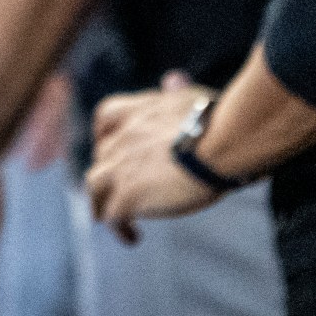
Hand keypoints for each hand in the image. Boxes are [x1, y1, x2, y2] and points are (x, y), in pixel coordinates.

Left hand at [85, 74, 220, 244]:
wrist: (221, 142)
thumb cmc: (218, 119)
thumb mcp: (193, 96)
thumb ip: (177, 90)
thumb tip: (172, 78)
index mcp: (138, 110)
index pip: (105, 117)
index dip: (107, 135)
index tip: (114, 146)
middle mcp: (123, 136)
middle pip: (101, 156)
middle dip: (110, 174)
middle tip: (126, 191)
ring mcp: (120, 166)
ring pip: (94, 186)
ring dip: (103, 202)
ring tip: (118, 219)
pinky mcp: (128, 195)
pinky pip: (110, 216)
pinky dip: (118, 228)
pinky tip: (132, 237)